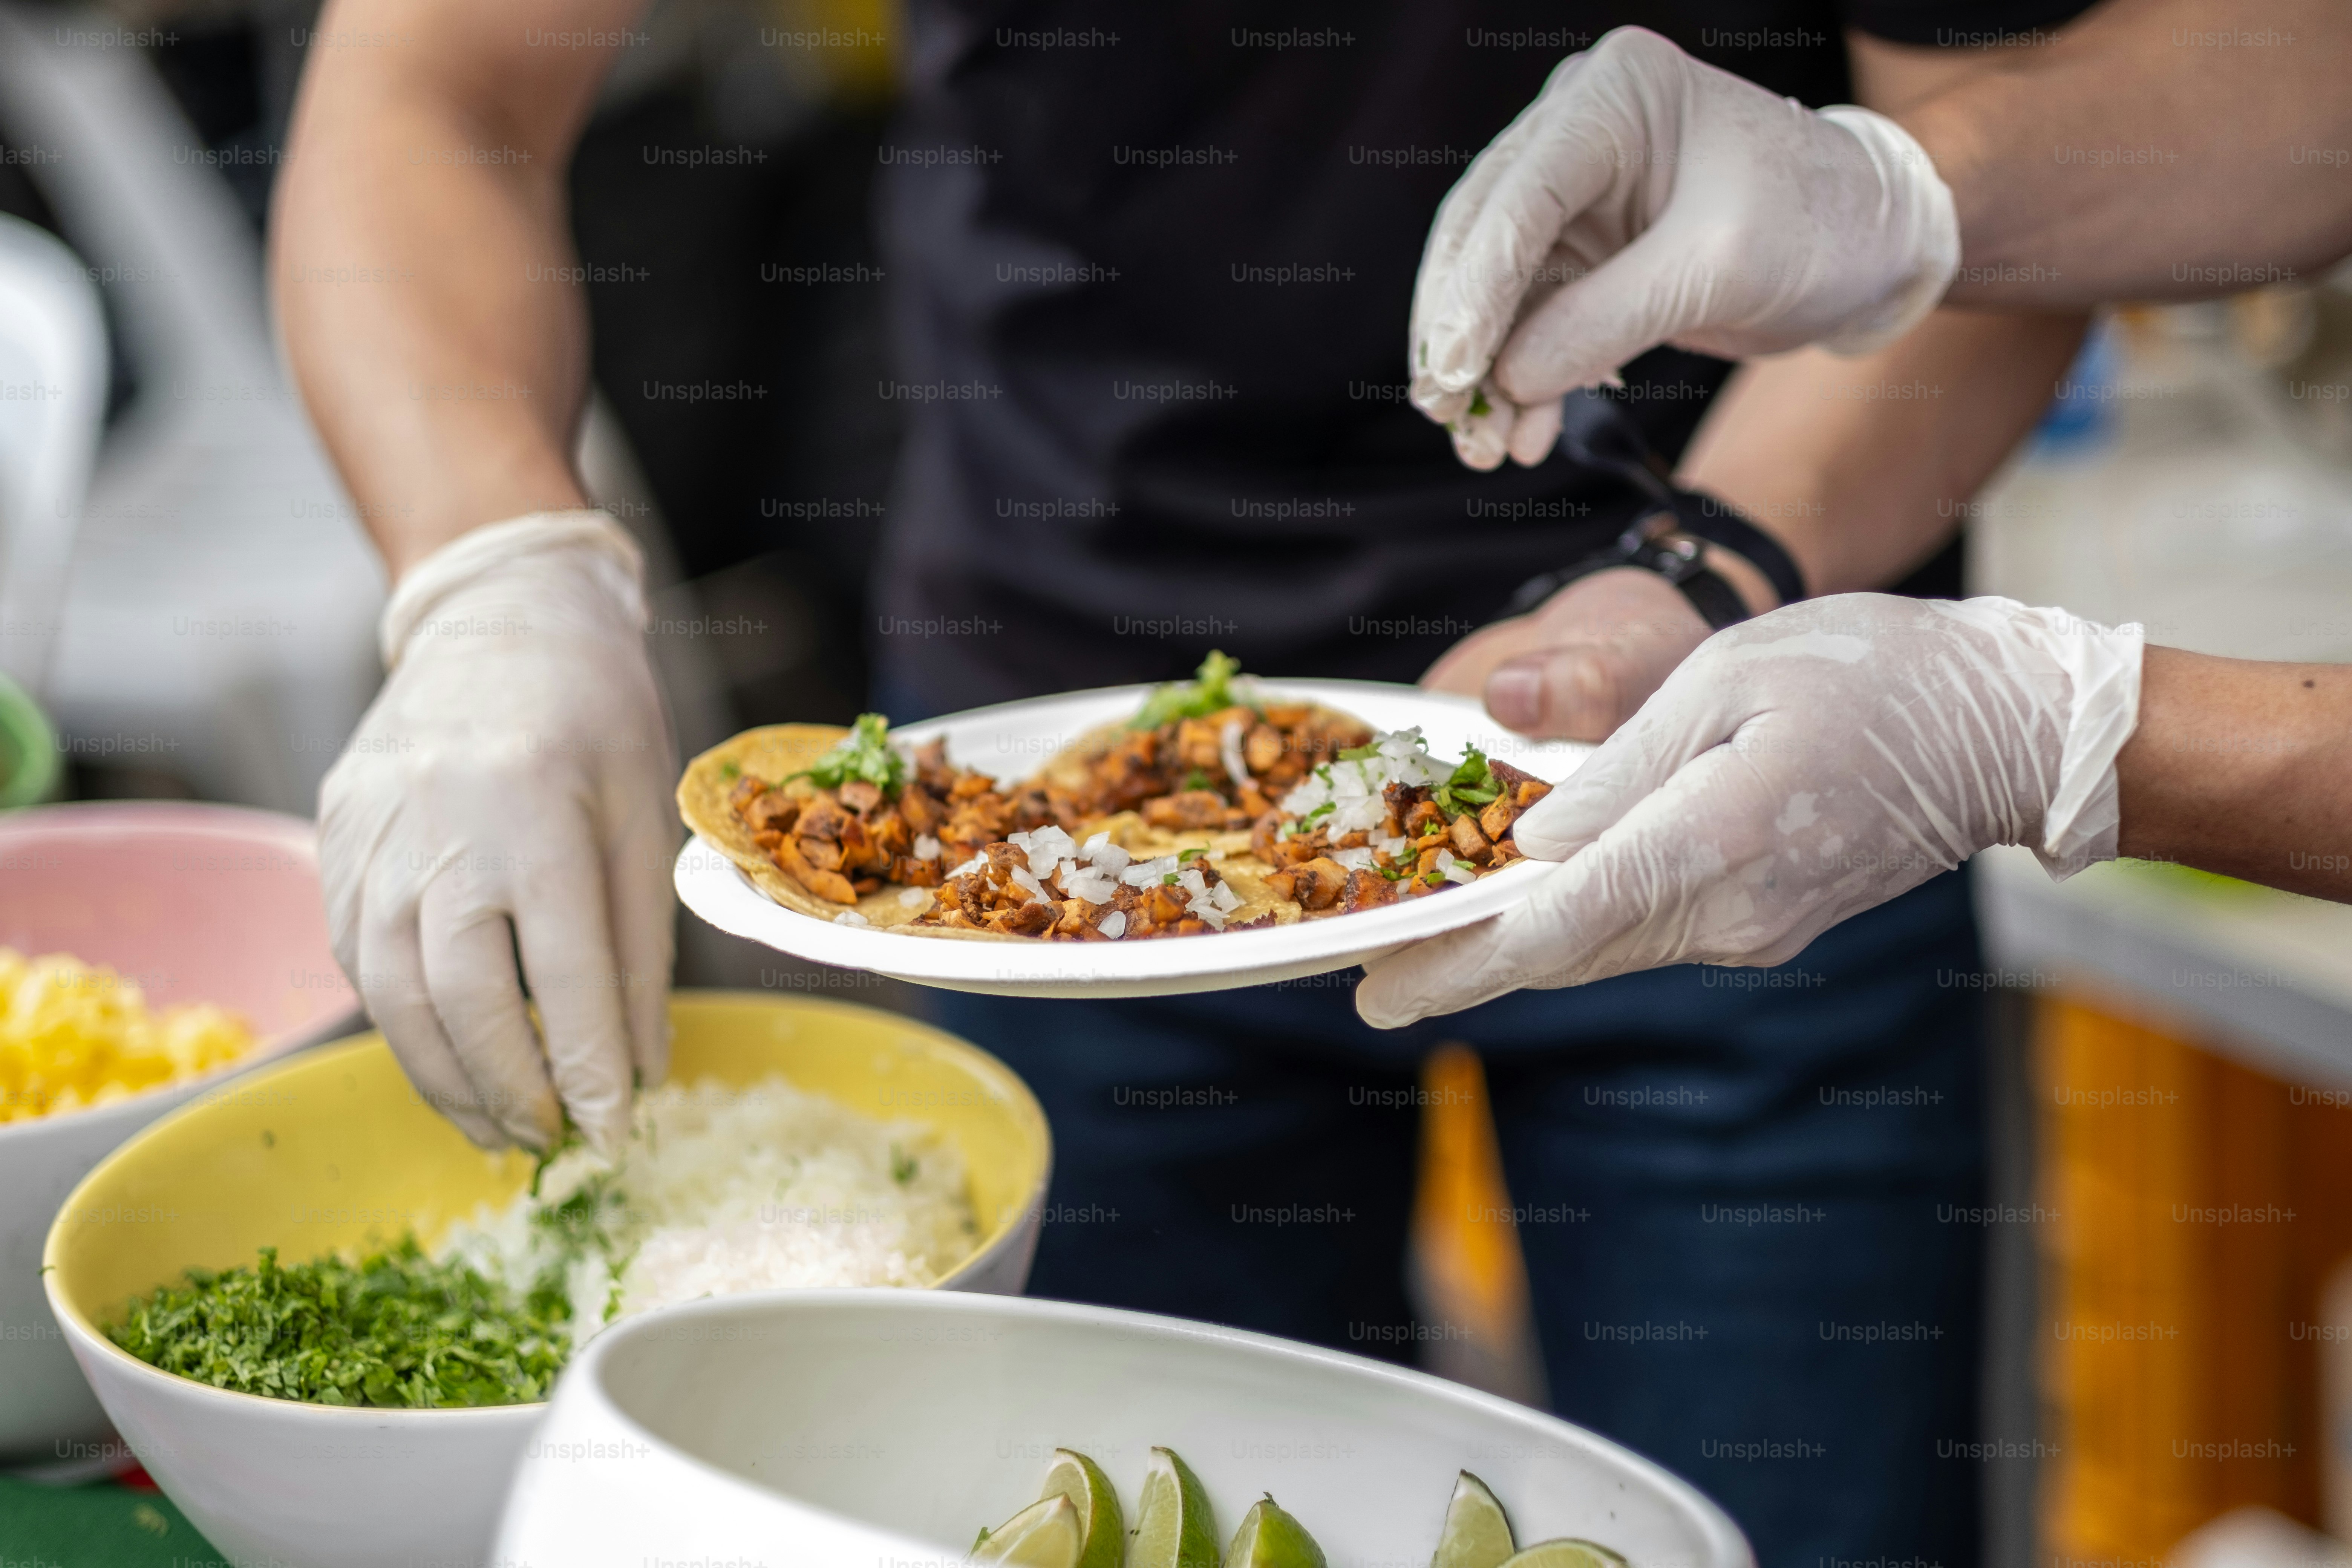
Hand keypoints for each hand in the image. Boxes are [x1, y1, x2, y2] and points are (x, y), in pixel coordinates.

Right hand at [320, 513, 676, 1151]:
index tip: (614, 1132)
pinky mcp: (334, 838)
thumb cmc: (596, 716)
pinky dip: (407, 1027)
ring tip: (500, 1129)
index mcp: (535, 812)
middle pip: (462, 1000)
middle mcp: (439, 827)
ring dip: (447, 1081)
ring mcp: (372, 834)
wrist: (498, 618)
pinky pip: (358, 959)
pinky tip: (451, 1062)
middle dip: (510, 1092)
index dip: (585, 1068)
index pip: (560, 975)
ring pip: (394, 997)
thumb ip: (639, 950)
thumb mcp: (646, 819)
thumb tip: (638, 1071)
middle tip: (552, 1144)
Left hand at [1361, 595, 2143, 1025]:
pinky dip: (1578, 924)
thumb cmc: (1864, 671)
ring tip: (1426, 937)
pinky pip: (1647, 931)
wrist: (1999, 727)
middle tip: (1369, 975)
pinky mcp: (1766, 925)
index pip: (1551, 927)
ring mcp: (1751, 931)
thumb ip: (1620, 769)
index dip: (1452, 963)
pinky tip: (1530, 902)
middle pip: (1563, 954)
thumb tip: (1536, 841)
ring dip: (1515, 946)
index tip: (1373, 991)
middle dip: (1462, 967)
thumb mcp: (1723, 679)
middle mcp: (1727, 914)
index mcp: (1710, 844)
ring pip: (1602, 947)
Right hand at [1409, 26, 1957, 469]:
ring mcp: (1574, 193)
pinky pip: (1527, 318)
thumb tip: (1510, 381)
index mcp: (1616, 94)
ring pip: (1493, 288)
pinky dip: (1520, 377)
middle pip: (1481, 238)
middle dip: (1460, 336)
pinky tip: (1521, 431)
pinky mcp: (1581, 251)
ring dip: (1484, 371)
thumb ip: (1606, 319)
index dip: (1475, 289)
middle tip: (1448, 415)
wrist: (1869, 246)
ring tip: (1486, 446)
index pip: (1518, 195)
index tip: (1455, 370)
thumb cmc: (1817, 225)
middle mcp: (1578, 130)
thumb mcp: (1717, 269)